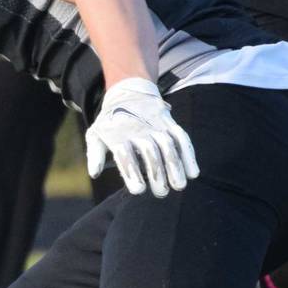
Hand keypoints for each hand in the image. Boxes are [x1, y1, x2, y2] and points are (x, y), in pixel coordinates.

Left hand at [84, 78, 199, 198]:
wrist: (128, 93)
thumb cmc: (110, 122)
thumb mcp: (95, 134)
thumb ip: (95, 154)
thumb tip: (94, 173)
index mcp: (117, 134)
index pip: (124, 154)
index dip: (131, 172)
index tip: (139, 190)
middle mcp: (138, 129)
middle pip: (149, 152)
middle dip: (157, 174)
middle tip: (161, 193)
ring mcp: (155, 125)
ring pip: (168, 146)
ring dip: (175, 167)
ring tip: (179, 186)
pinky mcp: (169, 123)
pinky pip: (181, 138)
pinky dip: (189, 154)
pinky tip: (193, 173)